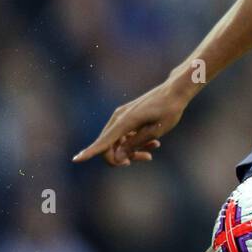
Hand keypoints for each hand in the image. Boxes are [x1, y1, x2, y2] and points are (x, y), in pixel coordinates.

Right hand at [72, 77, 192, 166]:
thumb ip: (135, 143)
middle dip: (123, 157)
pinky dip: (135, 142)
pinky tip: (154, 143)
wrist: (175, 91)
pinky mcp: (127, 117)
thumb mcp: (155, 131)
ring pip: (118, 141)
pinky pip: (124, 135)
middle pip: (110, 146)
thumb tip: (117, 156)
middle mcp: (119, 118)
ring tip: (153, 149)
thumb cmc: (169, 110)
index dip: (90, 152)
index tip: (76, 159)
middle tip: (147, 158)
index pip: (104, 141)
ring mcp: (122, 117)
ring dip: (132, 150)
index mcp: (125, 121)